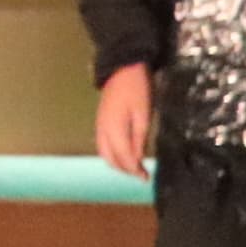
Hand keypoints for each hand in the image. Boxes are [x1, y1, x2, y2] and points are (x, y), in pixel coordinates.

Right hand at [96, 61, 154, 177]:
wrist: (122, 69)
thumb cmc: (137, 90)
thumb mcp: (144, 114)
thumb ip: (139, 138)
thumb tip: (138, 159)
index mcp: (113, 128)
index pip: (123, 157)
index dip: (134, 170)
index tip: (146, 178)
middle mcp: (102, 129)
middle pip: (109, 158)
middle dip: (124, 169)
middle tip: (141, 173)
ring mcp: (99, 125)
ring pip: (104, 152)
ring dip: (117, 163)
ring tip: (134, 166)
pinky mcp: (100, 121)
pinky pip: (102, 144)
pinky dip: (112, 154)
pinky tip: (124, 153)